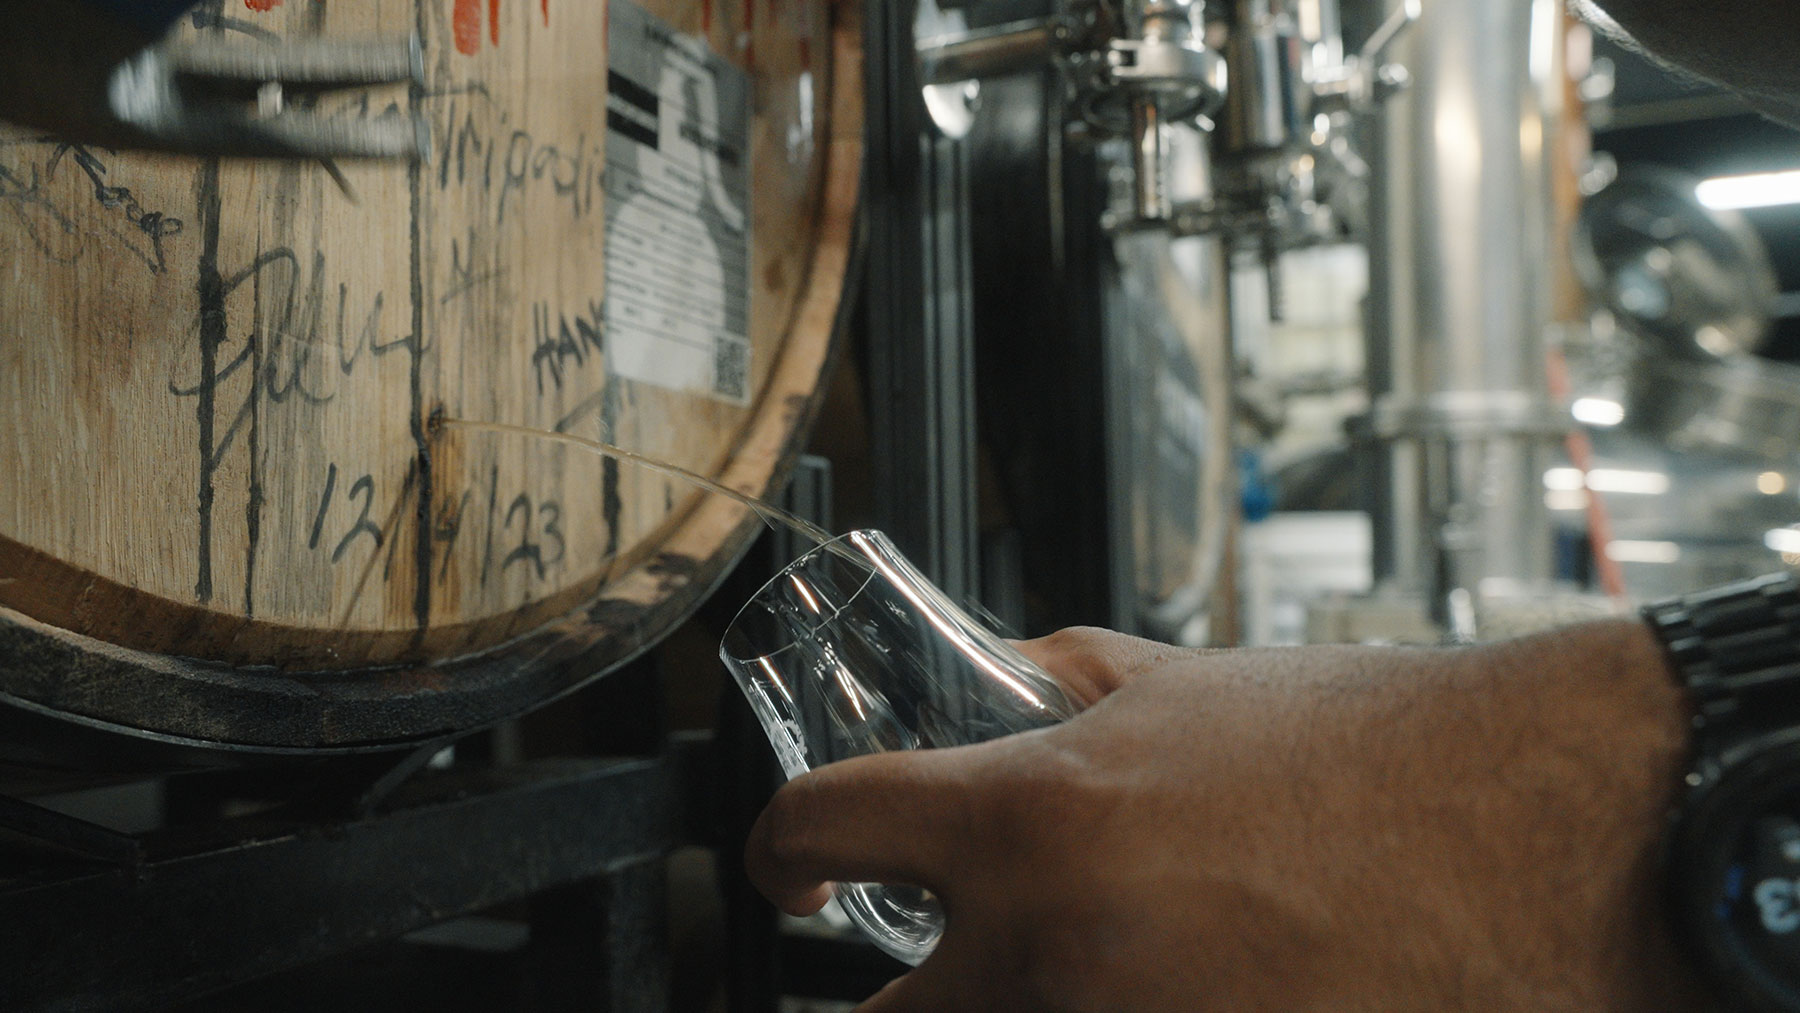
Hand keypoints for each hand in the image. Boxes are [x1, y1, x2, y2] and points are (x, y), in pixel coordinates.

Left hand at [746, 620, 1710, 1010]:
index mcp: (1037, 818)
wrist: (1545, 835)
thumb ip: (1065, 685)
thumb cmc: (1382, 752)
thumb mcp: (1192, 684)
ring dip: (1017, 1002)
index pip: (829, 826)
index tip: (791, 871)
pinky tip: (1181, 975)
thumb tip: (996, 684)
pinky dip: (1111, 1011)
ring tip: (1102, 954)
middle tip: (931, 968)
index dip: (782, 849)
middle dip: (897, 998)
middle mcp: (1060, 947)